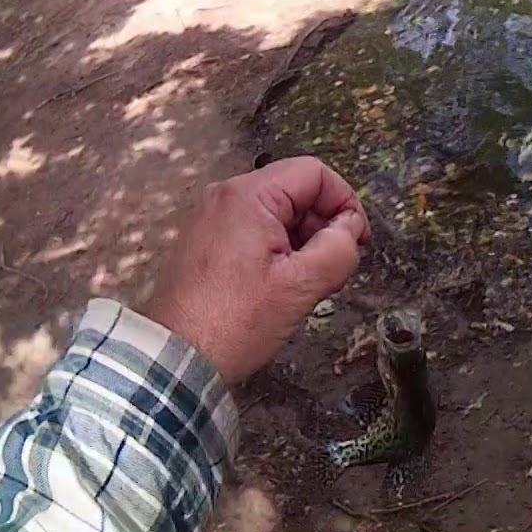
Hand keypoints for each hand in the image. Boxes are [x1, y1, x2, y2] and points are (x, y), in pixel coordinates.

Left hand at [144, 156, 369, 382]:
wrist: (174, 359)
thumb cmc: (236, 322)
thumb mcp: (302, 285)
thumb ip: (340, 247)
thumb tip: (350, 229)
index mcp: (248, 196)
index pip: (314, 173)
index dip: (345, 202)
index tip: (357, 241)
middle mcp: (225, 196)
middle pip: (296, 191)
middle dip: (324, 225)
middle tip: (335, 268)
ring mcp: (211, 217)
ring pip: (278, 212)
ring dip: (303, 241)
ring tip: (308, 283)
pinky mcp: (205, 240)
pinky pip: (255, 229)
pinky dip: (279, 249)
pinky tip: (283, 285)